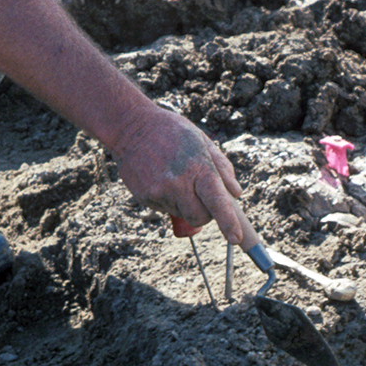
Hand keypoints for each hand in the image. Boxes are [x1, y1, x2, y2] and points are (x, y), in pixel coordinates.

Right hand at [105, 103, 252, 248]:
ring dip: (185, 203)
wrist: (130, 127)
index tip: (235, 238)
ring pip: (182, 214)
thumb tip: (235, 193)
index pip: (216, 201)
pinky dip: (168, 199)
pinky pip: (164, 209)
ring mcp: (159, 192)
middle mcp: (178, 183)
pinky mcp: (144, 198)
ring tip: (175, 178)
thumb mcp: (202, 141)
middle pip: (199, 218)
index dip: (228, 222)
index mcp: (197, 167)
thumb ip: (221, 167)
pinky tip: (160, 178)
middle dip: (205, 213)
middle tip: (201, 195)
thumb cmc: (171, 131)